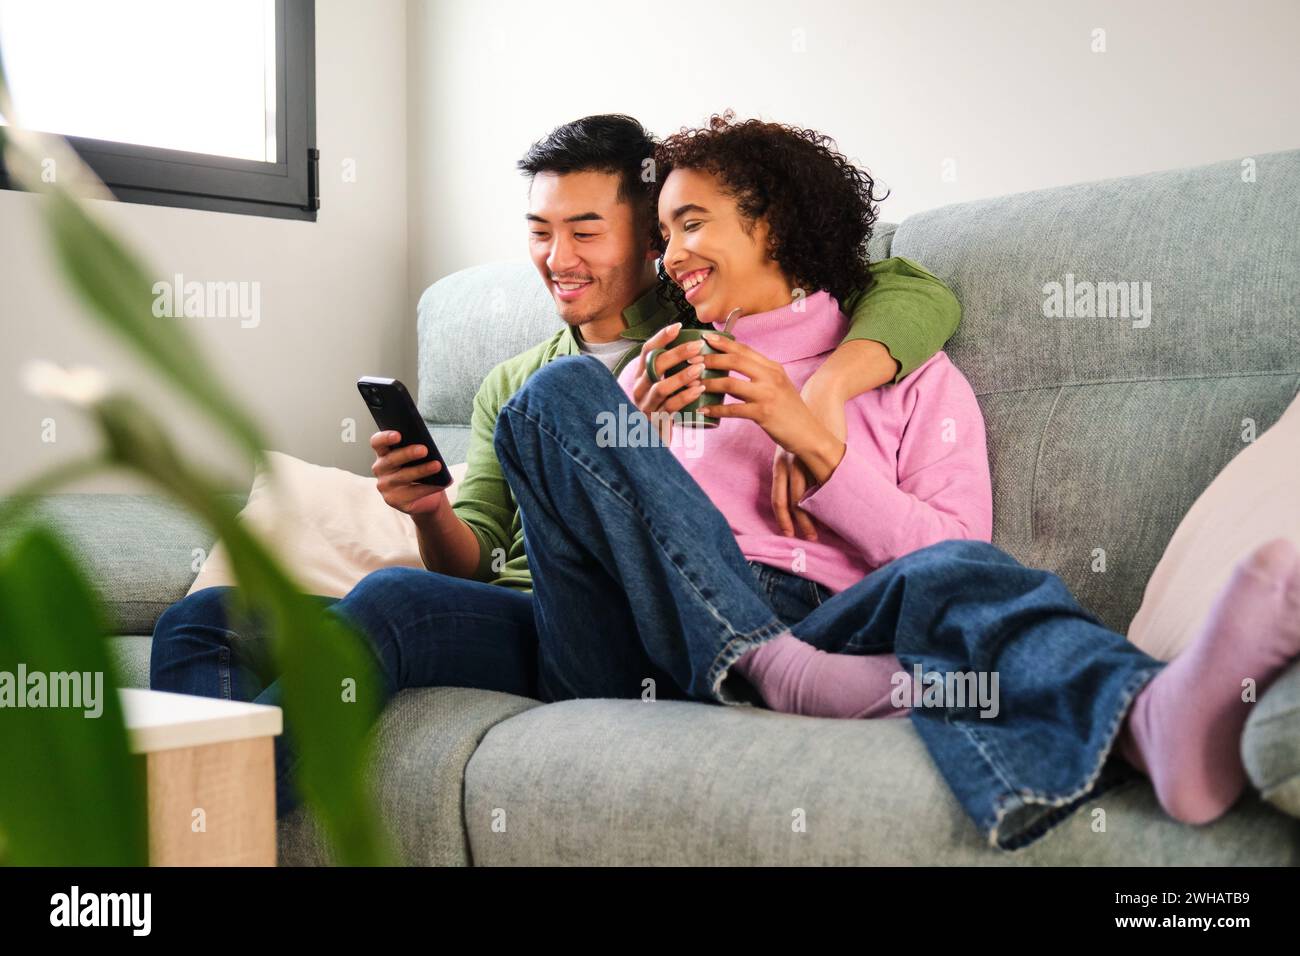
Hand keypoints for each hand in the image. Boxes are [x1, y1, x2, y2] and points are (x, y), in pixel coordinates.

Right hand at [369, 430, 447, 515]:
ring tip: (437, 465)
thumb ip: (416, 449)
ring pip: (403, 476)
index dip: (385, 438)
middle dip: (408, 453)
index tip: (398, 435)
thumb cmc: (420, 471)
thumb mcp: (418, 458)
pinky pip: (413, 493)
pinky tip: (441, 483)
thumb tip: (426, 446)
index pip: (377, 442)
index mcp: (383, 453)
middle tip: (424, 449)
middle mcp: (380, 469)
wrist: (425, 498)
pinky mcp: (394, 500)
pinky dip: (429, 487)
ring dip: (422, 470)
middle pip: (391, 459)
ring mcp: (385, 486)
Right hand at [629, 321, 706, 443]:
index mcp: (641, 376)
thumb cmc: (662, 410)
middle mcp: (639, 389)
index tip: (679, 326)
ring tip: (700, 368)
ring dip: (681, 376)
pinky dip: (684, 397)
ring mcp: (646, 406)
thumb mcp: (663, 389)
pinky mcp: (655, 421)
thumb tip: (696, 351)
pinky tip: (699, 390)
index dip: (661, 337)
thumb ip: (671, 372)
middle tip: (698, 346)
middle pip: (654, 366)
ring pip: (661, 387)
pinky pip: (669, 407)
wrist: (651, 444)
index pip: (646, 351)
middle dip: (676, 354)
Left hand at [697, 333, 845, 483]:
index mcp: (773, 368)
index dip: (723, 342)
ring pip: (730, 383)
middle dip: (710, 358)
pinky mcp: (763, 413)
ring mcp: (767, 394)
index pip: (744, 349)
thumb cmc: (789, 411)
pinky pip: (733, 409)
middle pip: (735, 360)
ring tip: (692, 384)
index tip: (704, 337)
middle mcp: (771, 377)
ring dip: (708, 383)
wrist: (808, 434)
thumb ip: (759, 375)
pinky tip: (704, 410)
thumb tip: (733, 366)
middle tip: (691, 359)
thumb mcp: (778, 386)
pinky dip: (715, 410)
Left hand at [770, 380, 847, 539]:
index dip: (781, 515)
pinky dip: (825, 500)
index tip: (787, 532)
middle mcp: (791, 462)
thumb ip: (793, 464)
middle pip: (789, 499)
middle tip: (805, 538)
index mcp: (781, 460)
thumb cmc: (806, 422)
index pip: (778, 495)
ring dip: (809, 516)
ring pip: (805, 494)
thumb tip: (798, 487)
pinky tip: (832, 512)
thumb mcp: (792, 443)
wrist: (821, 397)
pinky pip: (823, 483)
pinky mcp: (824, 455)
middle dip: (795, 521)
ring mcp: (808, 460)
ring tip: (816, 533)